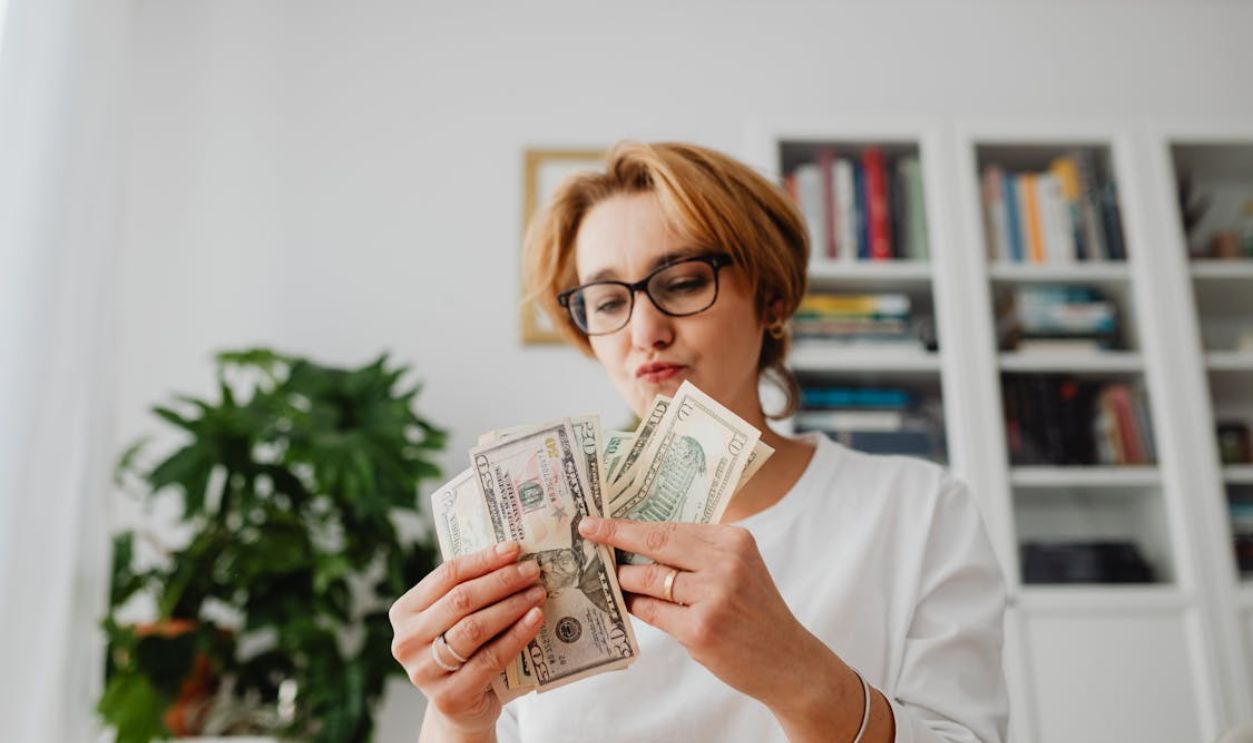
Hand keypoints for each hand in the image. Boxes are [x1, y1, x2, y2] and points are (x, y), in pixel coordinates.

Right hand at [389, 542, 546, 736]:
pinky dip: (516, 636)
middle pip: (461, 600)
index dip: (482, 560)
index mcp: (404, 612)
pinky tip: (535, 620)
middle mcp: (406, 641)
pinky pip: (489, 659)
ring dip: (511, 606)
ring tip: (537, 594)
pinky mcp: (448, 697)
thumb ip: (470, 592)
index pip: (446, 576)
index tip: (514, 549)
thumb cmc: (463, 653)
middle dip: (501, 581)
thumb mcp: (455, 620)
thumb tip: (512, 555)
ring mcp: (424, 672)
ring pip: (474, 628)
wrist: (460, 708)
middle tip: (532, 571)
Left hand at [578, 516, 832, 712]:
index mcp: (735, 540)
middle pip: (656, 543)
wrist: (787, 660)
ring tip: (614, 580)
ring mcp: (714, 596)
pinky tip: (631, 605)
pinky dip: (637, 607)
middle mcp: (726, 563)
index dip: (631, 523)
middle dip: (615, 536)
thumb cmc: (756, 612)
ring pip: (647, 579)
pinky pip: (652, 611)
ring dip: (624, 580)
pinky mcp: (701, 629)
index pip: (672, 526)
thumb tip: (640, 540)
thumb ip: (701, 552)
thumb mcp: (741, 568)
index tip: (599, 520)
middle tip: (587, 531)